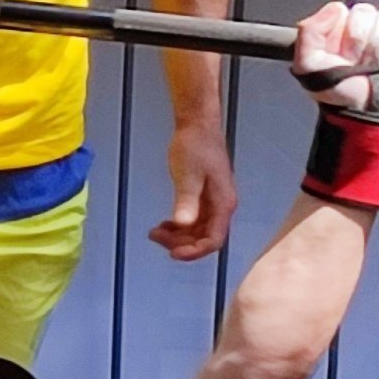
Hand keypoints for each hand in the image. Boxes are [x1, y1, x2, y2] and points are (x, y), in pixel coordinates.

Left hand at [151, 121, 234, 260]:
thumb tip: (183, 224)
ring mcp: (213, 202)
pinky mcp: (204, 197)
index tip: (172, 254)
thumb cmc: (195, 146)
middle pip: (204, 239)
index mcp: (223, 204)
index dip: (194, 252)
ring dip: (178, 236)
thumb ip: (186, 200)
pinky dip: (179, 226)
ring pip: (198, 231)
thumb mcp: (188, 175)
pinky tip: (163, 224)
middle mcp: (222, 207)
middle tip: (155, 237)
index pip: (213, 240)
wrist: (197, 125)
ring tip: (155, 232)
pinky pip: (194, 220)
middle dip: (181, 244)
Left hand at [291, 0, 378, 107]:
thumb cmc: (341, 94)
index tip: (341, 55)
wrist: (371, 115)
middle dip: (359, 41)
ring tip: (377, 65)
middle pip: (365, 12)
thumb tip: (336, 7)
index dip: (341, 33)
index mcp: (339, 30)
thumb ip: (309, 33)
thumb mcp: (308, 67)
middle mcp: (364, 28)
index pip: (342, 11)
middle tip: (358, 64)